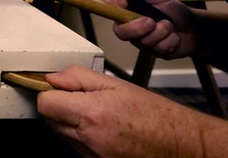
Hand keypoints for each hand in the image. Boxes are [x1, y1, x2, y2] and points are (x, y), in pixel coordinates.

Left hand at [38, 65, 202, 157]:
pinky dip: (81, 137)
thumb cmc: (155, 115)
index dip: (48, 92)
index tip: (55, 87)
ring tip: (95, 113)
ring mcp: (92, 155)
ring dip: (69, 122)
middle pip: (50, 119)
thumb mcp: (116, 84)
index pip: (45, 104)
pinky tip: (101, 128)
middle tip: (78, 98)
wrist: (181, 145)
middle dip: (58, 106)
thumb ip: (79, 78)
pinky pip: (76, 147)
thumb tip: (53, 77)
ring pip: (61, 134)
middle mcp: (89, 139)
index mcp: (92, 114)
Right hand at [98, 0, 196, 59]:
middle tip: (151, 21)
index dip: (109, 7)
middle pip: (120, 32)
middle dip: (136, 28)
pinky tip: (175, 37)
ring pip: (144, 41)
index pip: (107, 9)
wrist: (194, 27)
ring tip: (170, 25)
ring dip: (162, 31)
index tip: (122, 3)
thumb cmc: (172, 11)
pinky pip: (160, 49)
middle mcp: (130, 28)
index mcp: (127, 13)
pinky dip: (172, 40)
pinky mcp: (155, 53)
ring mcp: (142, 43)